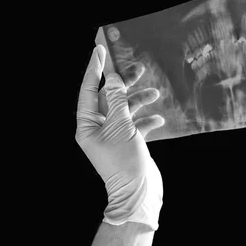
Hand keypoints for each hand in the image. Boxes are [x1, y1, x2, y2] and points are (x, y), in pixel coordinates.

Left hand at [76, 45, 164, 230]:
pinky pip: (135, 124)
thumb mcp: (121, 126)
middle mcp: (97, 129)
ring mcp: (112, 136)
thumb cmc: (125, 162)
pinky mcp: (127, 142)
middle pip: (109, 97)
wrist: (138, 194)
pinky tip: (158, 118)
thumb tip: (112, 78)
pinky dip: (146, 119)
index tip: (100, 50)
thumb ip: (117, 99)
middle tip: (139, 68)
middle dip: (124, 84)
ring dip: (138, 100)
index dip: (94, 69)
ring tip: (154, 93)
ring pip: (124, 109)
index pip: (87, 90)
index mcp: (87, 125)